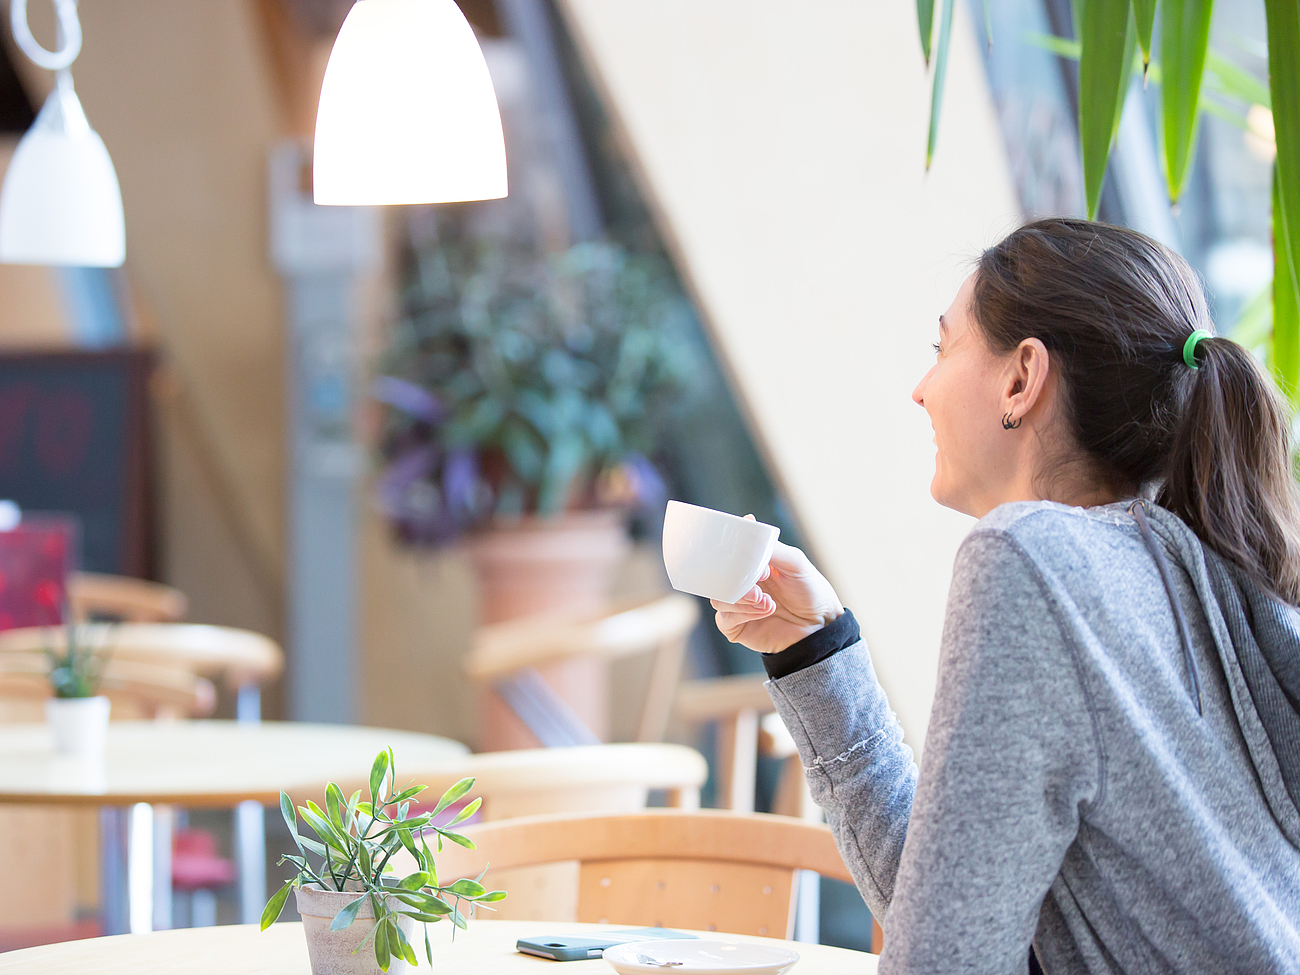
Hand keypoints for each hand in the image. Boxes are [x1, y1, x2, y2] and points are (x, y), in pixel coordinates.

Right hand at [711, 519, 843, 652]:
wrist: (820, 626)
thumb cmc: (811, 592)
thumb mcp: (795, 562)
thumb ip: (772, 548)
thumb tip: (749, 524)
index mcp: (751, 566)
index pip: (727, 554)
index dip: (731, 552)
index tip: (743, 553)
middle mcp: (741, 584)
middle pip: (718, 577)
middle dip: (735, 579)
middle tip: (759, 582)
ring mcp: (738, 605)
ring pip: (718, 598)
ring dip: (741, 599)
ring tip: (765, 601)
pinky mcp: (737, 627)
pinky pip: (724, 618)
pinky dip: (743, 614)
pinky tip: (765, 611)